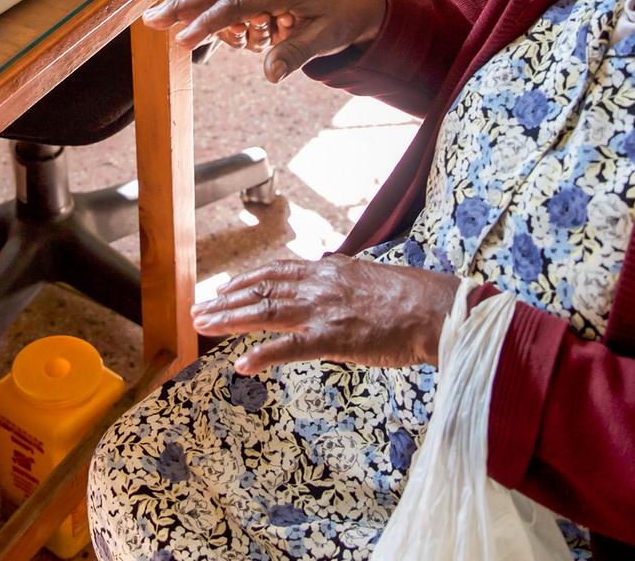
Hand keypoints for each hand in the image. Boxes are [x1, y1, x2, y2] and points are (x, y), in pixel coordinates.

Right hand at [145, 0, 386, 79]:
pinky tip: (175, 25)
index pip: (236, 3)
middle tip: (149, 20)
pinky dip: (198, 12)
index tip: (184, 40)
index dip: (208, 22)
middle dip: (180, 5)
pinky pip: (222, 5)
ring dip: (182, 8)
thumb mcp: (326, 36)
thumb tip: (269, 75)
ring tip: (150, 20)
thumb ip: (296, 53)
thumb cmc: (340, 14)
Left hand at [192, 257, 459, 373]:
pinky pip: (290, 348)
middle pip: (262, 289)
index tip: (223, 287)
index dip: (246, 280)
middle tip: (198, 309)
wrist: (436, 310)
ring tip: (204, 326)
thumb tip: (330, 271)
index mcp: (329, 271)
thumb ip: (343, 277)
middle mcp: (320, 285)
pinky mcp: (333, 338)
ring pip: (266, 311)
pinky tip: (241, 364)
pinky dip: (262, 355)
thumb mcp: (370, 277)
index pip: (277, 271)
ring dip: (230, 319)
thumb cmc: (412, 297)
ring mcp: (324, 311)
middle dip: (226, 299)